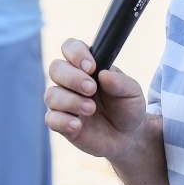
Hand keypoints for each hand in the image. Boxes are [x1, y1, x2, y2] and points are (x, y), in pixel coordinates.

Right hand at [44, 37, 146, 158]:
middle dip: (72, 78)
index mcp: (87, 66)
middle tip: (91, 88)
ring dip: (71, 101)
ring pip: (51, 95)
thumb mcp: (132, 92)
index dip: (76, 53)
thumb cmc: (127, 108)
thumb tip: (103, 75)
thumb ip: (120, 82)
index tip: (91, 67)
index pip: (70, 47)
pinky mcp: (61, 123)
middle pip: (55, 68)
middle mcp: (70, 81)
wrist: (128, 137)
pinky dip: (63, 121)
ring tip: (91, 109)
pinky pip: (51, 119)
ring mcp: (63, 102)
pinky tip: (77, 125)